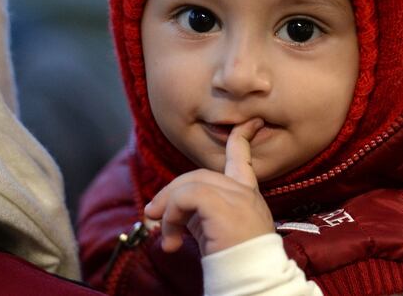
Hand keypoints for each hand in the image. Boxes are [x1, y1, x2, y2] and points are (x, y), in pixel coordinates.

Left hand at [144, 118, 274, 255]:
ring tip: (163, 236)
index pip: (242, 158)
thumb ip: (196, 214)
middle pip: (198, 175)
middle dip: (170, 193)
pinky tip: (171, 239)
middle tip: (151, 216)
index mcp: (247, 195)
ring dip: (167, 210)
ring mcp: (236, 196)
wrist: (250, 281)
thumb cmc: (233, 263)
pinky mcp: (222, 205)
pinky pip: (185, 198)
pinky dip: (170, 217)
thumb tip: (159, 211)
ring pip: (189, 184)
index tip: (251, 122)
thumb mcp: (212, 233)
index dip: (241, 137)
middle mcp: (244, 192)